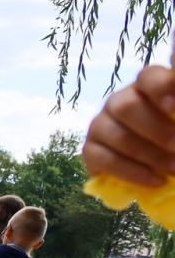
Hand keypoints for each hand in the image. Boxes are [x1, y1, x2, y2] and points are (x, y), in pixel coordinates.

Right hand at [82, 64, 174, 186]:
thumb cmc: (174, 137)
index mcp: (149, 87)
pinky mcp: (90, 149)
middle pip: (126, 106)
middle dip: (156, 131)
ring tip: (173, 170)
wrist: (160, 166)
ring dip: (148, 155)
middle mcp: (121, 100)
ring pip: (114, 134)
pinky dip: (131, 172)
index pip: (149, 76)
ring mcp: (101, 123)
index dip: (160, 87)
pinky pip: (102, 159)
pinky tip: (154, 181)